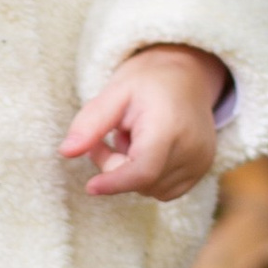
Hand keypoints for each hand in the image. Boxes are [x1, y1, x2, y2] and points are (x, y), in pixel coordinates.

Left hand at [61, 45, 228, 200]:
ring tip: (129, 139)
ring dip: (130, 173)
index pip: (143, 170)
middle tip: (104, 138)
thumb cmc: (148, 82)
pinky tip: (145, 150)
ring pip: (151, 189)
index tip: (90, 186)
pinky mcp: (202, 170)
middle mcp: (193, 149)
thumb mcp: (114, 93)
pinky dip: (147, 177)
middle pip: (141, 181)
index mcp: (170, 126)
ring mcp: (201, 162)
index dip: (114, 183)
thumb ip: (90, 123)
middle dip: (114, 168)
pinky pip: (164, 189)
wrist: (186, 77)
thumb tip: (65, 152)